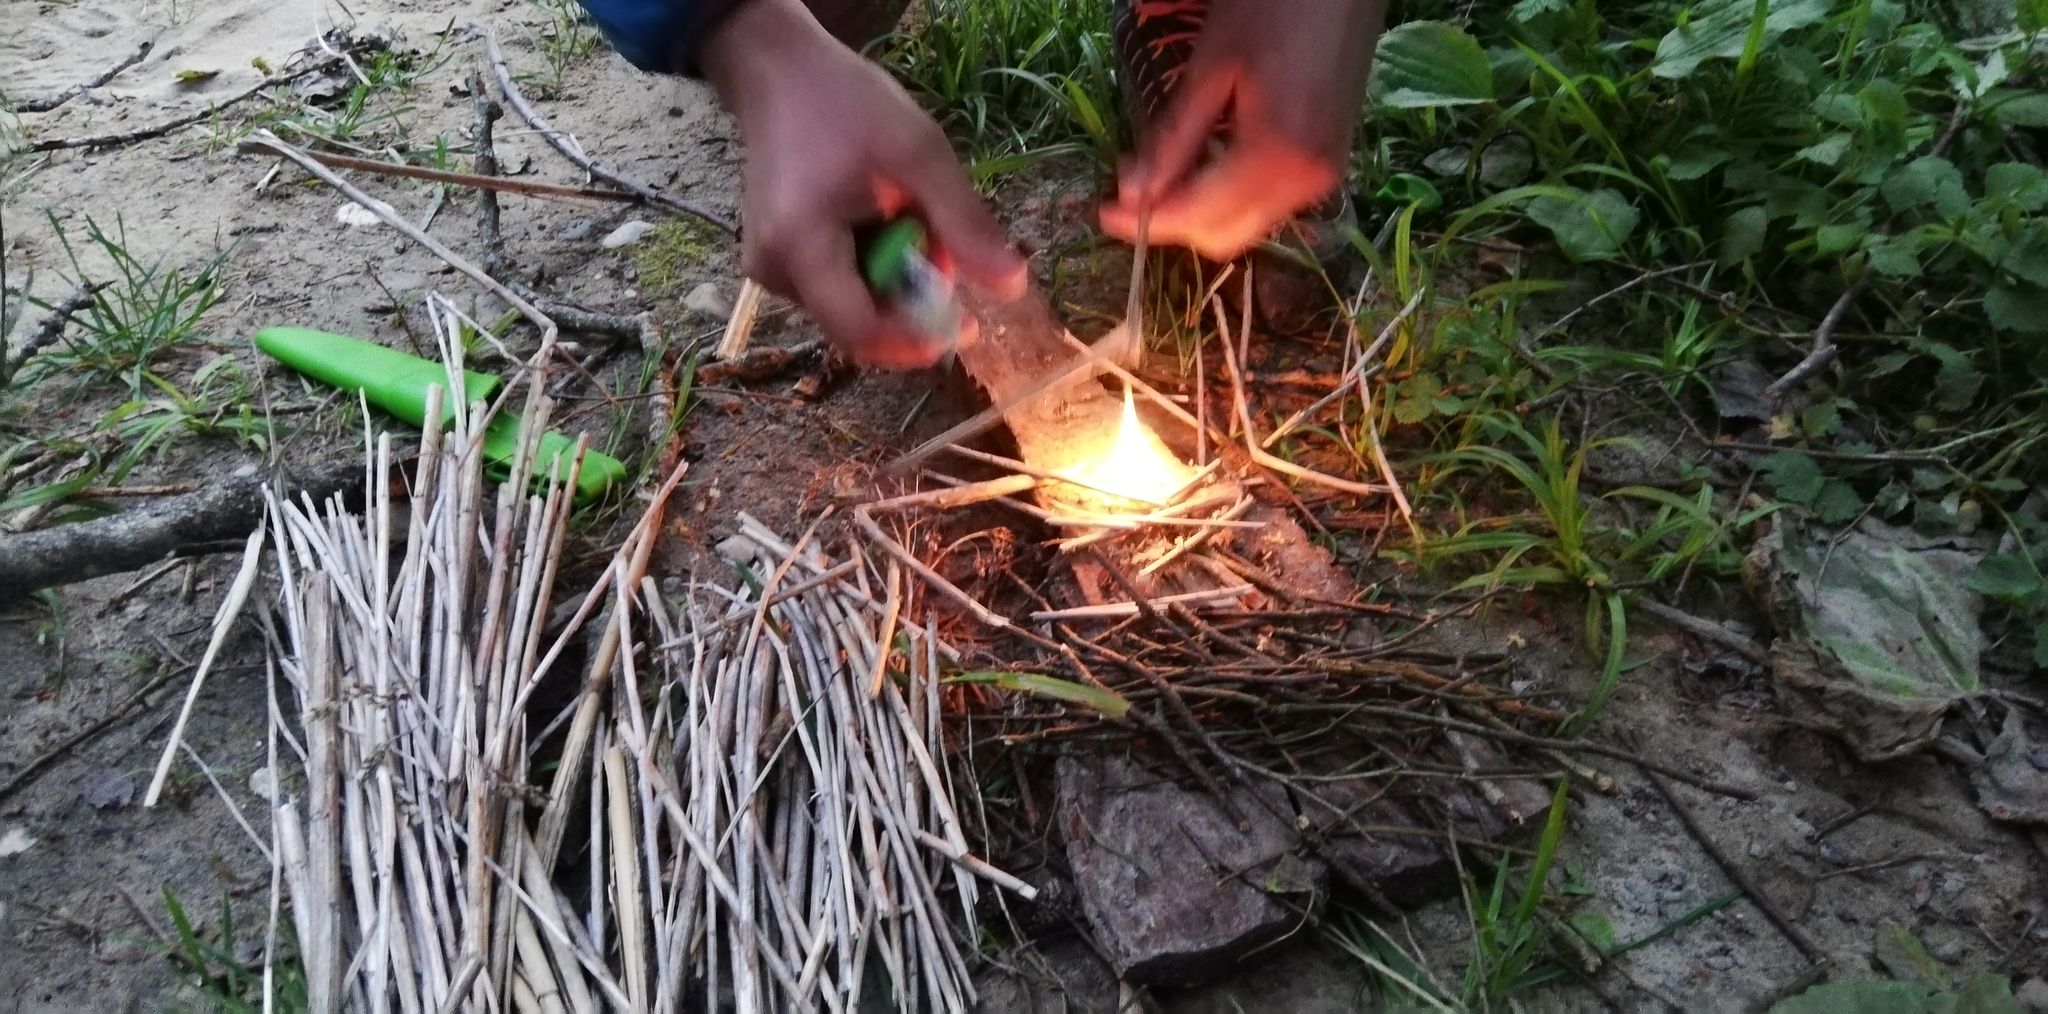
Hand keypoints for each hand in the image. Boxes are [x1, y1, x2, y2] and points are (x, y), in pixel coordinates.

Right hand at [703, 0, 1024, 366]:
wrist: (781, 73)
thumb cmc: (847, 104)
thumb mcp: (918, 153)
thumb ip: (964, 223)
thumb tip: (1013, 287)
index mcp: (799, 246)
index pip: (860, 331)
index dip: (917, 340)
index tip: (966, 324)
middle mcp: (774, 272)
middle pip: (859, 323)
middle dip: (911, 299)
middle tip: (938, 237)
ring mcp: (771, 270)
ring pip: (853, 307)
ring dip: (895, 279)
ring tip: (907, 214)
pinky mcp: (777, 262)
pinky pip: (839, 287)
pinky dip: (872, 266)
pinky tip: (879, 218)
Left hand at [1100, 0, 1385, 260]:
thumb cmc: (1274, 7)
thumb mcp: (1211, 66)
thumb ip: (1173, 138)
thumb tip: (1132, 197)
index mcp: (1276, 158)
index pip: (1197, 218)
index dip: (1145, 223)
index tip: (1103, 212)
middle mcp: (1306, 184)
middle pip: (1223, 237)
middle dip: (1172, 222)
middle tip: (1130, 182)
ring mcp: (1323, 178)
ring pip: (1245, 225)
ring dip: (1199, 211)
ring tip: (1163, 166)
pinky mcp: (1328, 165)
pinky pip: (1267, 204)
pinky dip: (1228, 196)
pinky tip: (1204, 160)